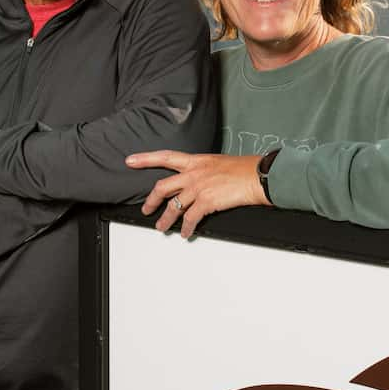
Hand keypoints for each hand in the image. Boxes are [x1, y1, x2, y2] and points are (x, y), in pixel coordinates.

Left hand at [125, 150, 267, 238]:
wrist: (257, 176)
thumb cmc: (244, 169)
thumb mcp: (218, 162)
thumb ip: (204, 170)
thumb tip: (198, 180)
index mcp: (196, 161)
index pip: (165, 156)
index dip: (145, 159)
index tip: (131, 160)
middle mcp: (194, 173)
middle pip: (163, 186)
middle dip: (151, 201)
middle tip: (146, 209)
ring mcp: (199, 187)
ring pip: (173, 206)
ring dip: (166, 220)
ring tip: (162, 227)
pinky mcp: (206, 201)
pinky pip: (190, 218)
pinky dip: (187, 228)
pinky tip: (186, 233)